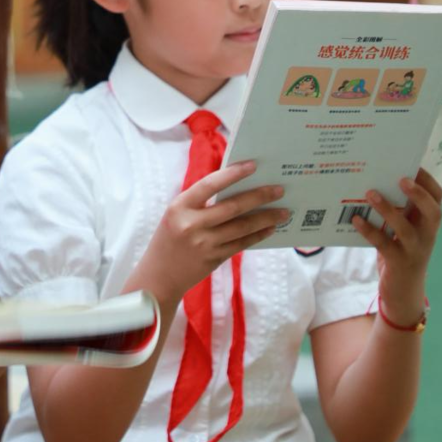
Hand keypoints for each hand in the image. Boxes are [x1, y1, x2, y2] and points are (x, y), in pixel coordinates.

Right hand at [144, 160, 288, 302]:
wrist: (159, 276)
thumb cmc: (170, 238)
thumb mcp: (177, 214)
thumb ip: (200, 202)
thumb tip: (237, 188)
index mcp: (180, 207)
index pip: (209, 184)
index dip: (232, 174)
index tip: (253, 165)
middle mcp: (192, 224)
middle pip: (233, 207)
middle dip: (259, 197)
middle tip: (279, 190)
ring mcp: (204, 244)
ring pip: (242, 227)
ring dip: (266, 218)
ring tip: (283, 211)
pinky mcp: (214, 259)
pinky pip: (241, 243)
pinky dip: (258, 235)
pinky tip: (270, 228)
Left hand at [351, 167, 441, 323]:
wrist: (403, 293)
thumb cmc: (401, 253)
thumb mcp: (405, 230)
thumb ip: (401, 211)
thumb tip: (378, 180)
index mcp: (428, 223)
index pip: (437, 198)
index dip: (428, 181)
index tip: (413, 164)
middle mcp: (427, 235)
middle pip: (433, 212)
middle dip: (419, 194)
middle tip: (401, 178)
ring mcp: (415, 250)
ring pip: (406, 229)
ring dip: (389, 210)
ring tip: (370, 193)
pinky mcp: (399, 263)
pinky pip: (384, 244)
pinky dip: (369, 231)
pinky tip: (355, 219)